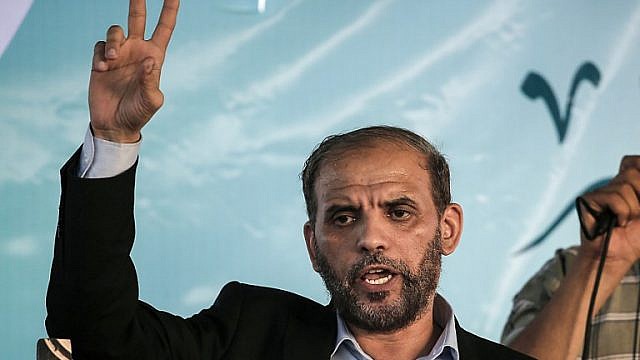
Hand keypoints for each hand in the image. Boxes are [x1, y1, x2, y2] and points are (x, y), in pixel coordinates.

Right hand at [89, 0, 178, 142]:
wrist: (115, 125)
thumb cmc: (139, 113)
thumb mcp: (152, 100)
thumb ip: (151, 81)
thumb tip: (149, 61)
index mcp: (155, 56)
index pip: (165, 28)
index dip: (169, 10)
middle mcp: (137, 51)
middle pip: (138, 18)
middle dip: (138, 2)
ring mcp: (119, 54)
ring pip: (115, 30)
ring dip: (113, 41)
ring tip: (112, 60)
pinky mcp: (101, 61)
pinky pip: (99, 46)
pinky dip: (101, 54)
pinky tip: (103, 69)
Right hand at [578, 156, 639, 266]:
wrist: (618, 256)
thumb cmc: (636, 238)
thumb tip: (638, 178)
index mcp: (629, 185)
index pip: (633, 161)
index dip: (639, 165)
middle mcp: (614, 184)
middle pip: (633, 172)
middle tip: (636, 215)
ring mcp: (600, 191)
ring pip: (624, 185)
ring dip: (632, 209)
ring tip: (625, 222)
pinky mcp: (589, 199)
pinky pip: (614, 198)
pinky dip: (622, 212)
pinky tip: (616, 223)